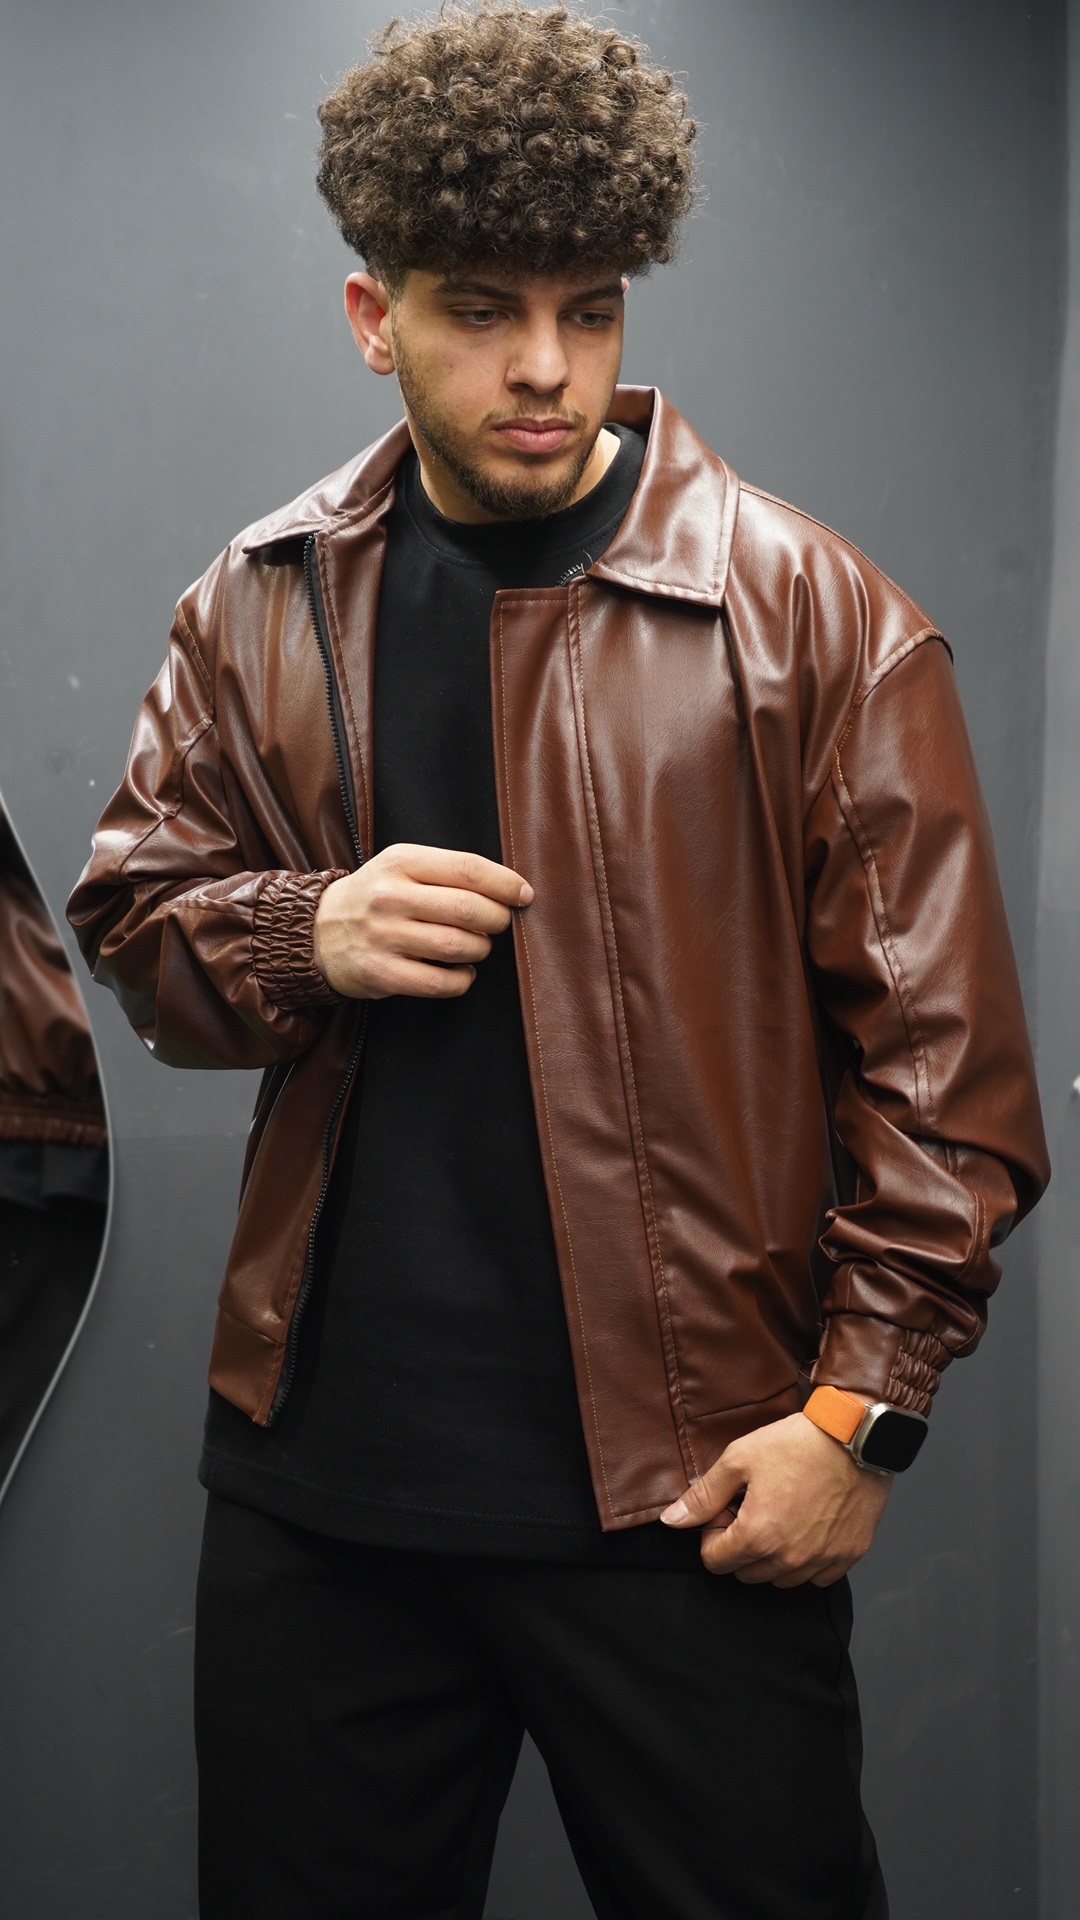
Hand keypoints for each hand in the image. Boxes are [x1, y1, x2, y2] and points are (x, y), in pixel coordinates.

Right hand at [312, 843, 532, 999]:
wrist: (315, 932)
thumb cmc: (374, 897)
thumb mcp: (400, 866)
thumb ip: (447, 871)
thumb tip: (509, 888)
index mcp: (401, 862)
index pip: (468, 869)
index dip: (505, 884)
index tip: (523, 895)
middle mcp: (390, 897)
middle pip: (469, 909)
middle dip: (497, 920)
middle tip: (498, 924)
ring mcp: (384, 937)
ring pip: (459, 946)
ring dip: (480, 949)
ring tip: (476, 946)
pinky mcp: (381, 974)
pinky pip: (441, 983)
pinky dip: (462, 980)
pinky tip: (461, 972)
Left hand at [660, 1411, 892, 1586]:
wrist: (855, 1436)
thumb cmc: (798, 1444)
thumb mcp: (739, 1459)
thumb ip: (703, 1496)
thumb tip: (672, 1521)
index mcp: (757, 1536)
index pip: (714, 1561)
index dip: (712, 1534)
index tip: (726, 1510)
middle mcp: (789, 1558)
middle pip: (745, 1574)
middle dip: (739, 1547)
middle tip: (751, 1509)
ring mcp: (821, 1560)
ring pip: (780, 1580)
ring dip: (771, 1557)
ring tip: (779, 1515)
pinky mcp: (848, 1555)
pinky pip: (816, 1577)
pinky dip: (806, 1561)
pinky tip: (806, 1527)